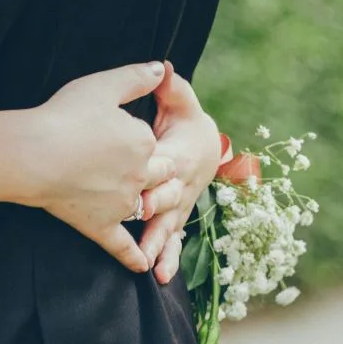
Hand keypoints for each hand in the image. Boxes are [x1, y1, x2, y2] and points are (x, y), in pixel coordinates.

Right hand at [15, 62, 175, 271]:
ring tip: (144, 208)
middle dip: (155, 174)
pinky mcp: (100, 227)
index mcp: (143, 143)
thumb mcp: (103, 85)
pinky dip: (134, 256)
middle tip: (137, 170)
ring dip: (148, 209)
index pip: (154, 144)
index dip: (142, 141)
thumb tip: (163, 68)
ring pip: (144, 208)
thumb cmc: (64, 116)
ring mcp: (121, 205)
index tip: (121, 137)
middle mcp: (140, 176)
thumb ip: (137, 76)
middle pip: (158, 177)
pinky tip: (144, 266)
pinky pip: (123, 246)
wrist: (32, 154)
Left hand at [139, 63, 220, 283]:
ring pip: (171, 227)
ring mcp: (179, 206)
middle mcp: (182, 185)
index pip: (169, 164)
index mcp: (180, 155)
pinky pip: (174, 242)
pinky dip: (169, 258)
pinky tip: (159, 276)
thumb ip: (171, 88)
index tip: (139, 181)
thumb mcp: (180, 103)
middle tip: (139, 226)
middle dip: (155, 212)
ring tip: (153, 264)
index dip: (156, 172)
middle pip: (169, 200)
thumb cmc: (185, 123)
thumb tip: (163, 66)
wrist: (203, 147)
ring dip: (162, 245)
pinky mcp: (175, 219)